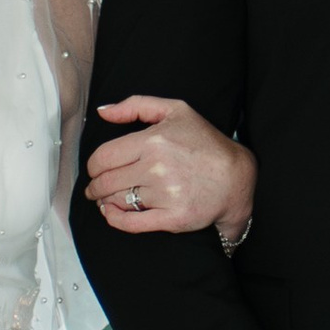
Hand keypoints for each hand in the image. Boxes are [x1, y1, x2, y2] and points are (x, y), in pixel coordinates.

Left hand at [86, 94, 255, 244]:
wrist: (236, 177)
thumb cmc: (205, 142)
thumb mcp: (176, 111)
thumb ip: (136, 105)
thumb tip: (102, 112)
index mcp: (153, 141)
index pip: (103, 157)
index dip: (92, 166)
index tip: (95, 170)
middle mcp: (157, 168)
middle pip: (105, 182)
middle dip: (94, 186)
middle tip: (95, 188)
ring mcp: (165, 195)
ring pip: (116, 201)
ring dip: (105, 201)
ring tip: (106, 198)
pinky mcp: (173, 218)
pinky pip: (131, 223)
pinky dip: (114, 219)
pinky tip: (111, 213)